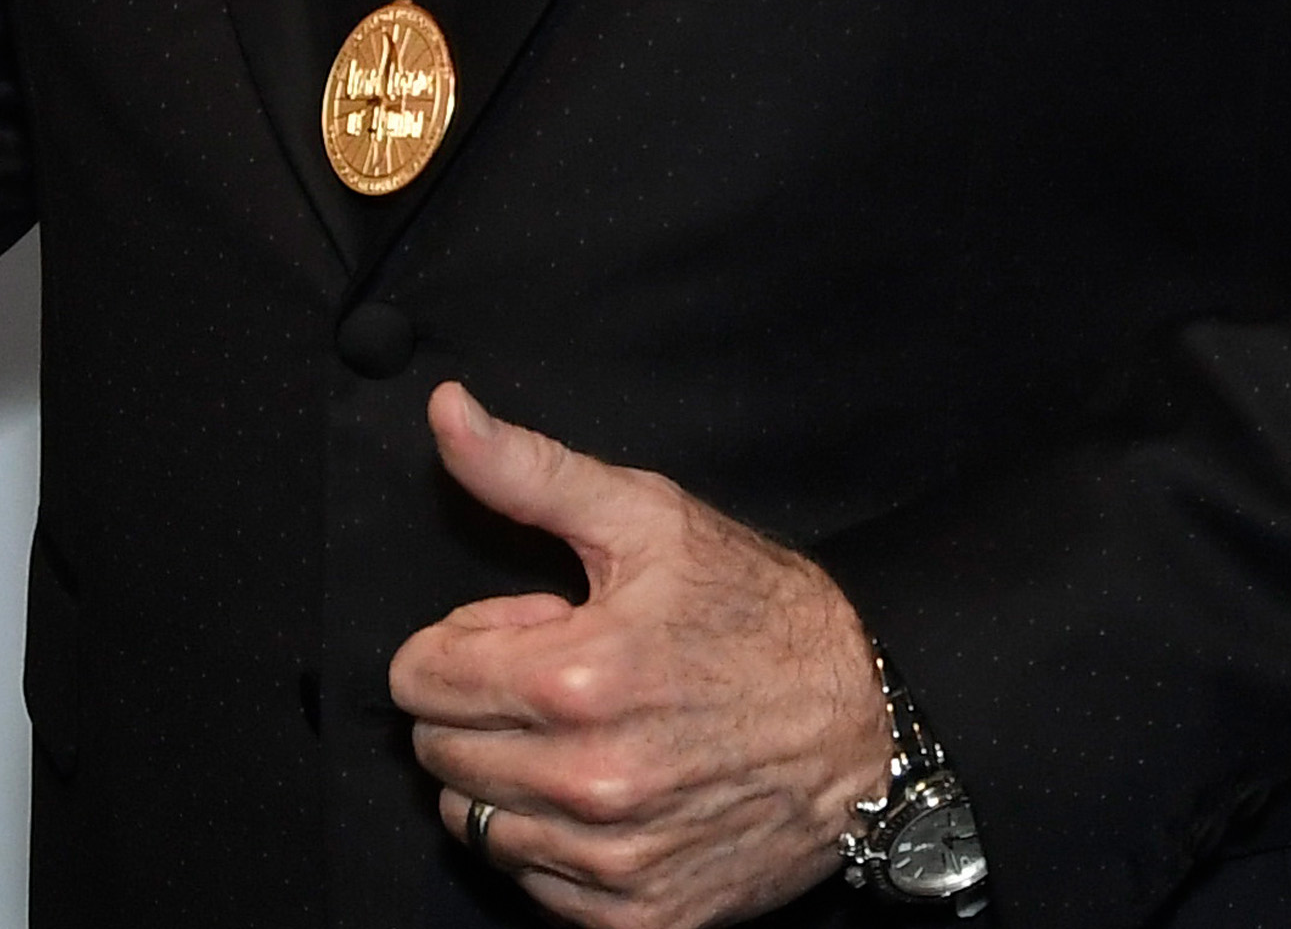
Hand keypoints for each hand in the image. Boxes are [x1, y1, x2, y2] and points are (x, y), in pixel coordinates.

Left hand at [392, 381, 892, 927]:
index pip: (418, 677)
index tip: (528, 631)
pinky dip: (550, 844)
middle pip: (436, 754)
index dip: (464, 640)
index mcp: (574, 679)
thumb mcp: (649, 517)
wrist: (872, 726)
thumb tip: (446, 412)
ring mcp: (614, 859)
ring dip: (504, 779)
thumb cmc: (762, 616)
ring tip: (578, 738)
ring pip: (474, 825)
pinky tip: (604, 797)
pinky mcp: (641, 915)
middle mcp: (587, 782)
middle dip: (476, 708)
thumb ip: (528, 472)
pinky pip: (533, 886)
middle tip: (558, 682)